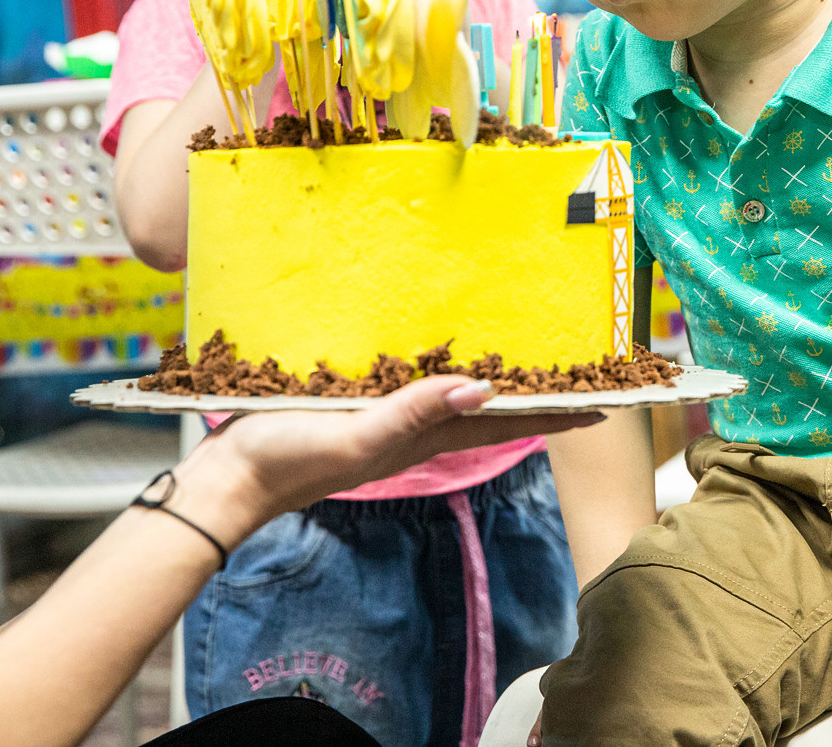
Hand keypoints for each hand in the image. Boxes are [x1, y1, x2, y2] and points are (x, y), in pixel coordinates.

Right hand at [176, 378, 600, 547]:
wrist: (228, 480)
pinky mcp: (352, 405)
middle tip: (576, 367)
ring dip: (490, 376)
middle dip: (532, 389)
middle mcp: (412, 428)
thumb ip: (413, 414)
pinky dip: (434, 368)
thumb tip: (483, 390)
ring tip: (524, 353)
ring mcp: (384, 419)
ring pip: (452, 394)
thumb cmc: (288, 461)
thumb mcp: (356, 438)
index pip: (505, 422)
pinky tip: (434, 351)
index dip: (554, 412)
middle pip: (489, 407)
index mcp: (422, 436)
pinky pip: (409, 383)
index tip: (603, 400)